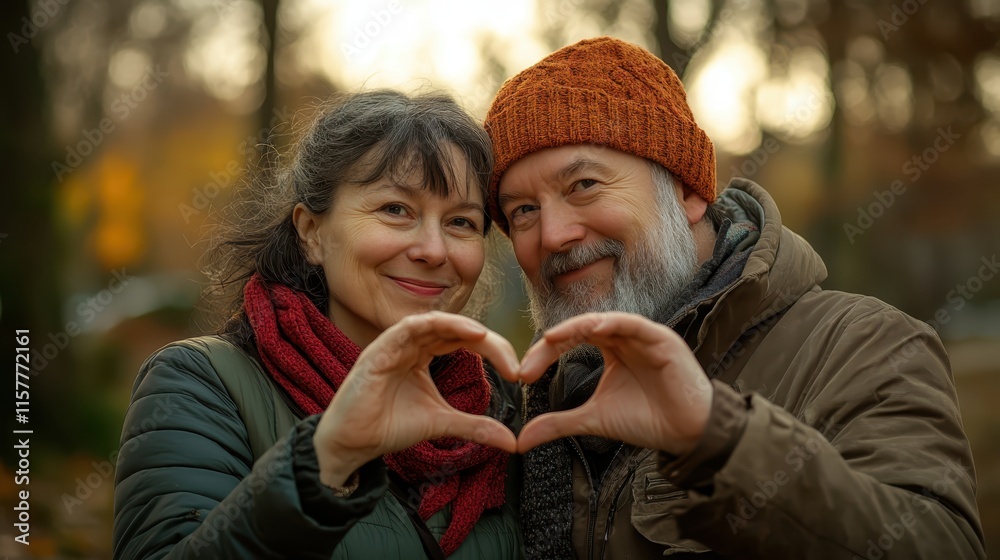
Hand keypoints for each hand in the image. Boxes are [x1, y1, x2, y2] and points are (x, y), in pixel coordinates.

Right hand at [313, 312, 519, 487]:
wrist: (353, 444)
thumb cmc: (390, 427)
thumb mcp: (442, 423)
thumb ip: (476, 426)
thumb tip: (512, 442)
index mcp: (423, 354)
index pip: (464, 340)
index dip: (493, 350)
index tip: (516, 373)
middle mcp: (410, 344)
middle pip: (455, 329)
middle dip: (488, 341)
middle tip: (513, 362)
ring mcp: (394, 344)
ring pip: (433, 322)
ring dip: (463, 326)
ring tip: (486, 339)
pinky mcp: (378, 350)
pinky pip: (407, 328)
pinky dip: (434, 326)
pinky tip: (458, 334)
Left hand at [517, 312, 712, 455]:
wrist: (687, 434)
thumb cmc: (646, 421)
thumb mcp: (593, 419)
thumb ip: (558, 423)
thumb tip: (522, 439)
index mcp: (611, 349)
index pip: (570, 339)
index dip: (544, 353)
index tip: (523, 375)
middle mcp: (625, 337)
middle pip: (581, 327)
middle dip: (552, 343)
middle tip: (528, 365)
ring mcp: (643, 336)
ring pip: (604, 321)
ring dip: (575, 327)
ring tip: (551, 338)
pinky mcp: (662, 339)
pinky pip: (634, 324)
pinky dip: (614, 322)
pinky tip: (594, 327)